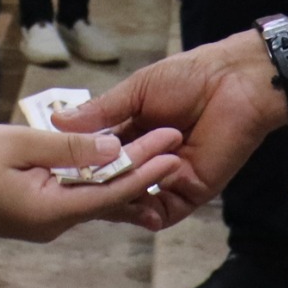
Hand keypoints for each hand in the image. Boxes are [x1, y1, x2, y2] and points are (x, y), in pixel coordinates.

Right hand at [0, 124, 185, 240]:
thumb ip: (66, 146)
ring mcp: (50, 222)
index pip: (112, 191)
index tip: (172, 148)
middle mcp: (58, 223)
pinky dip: (105, 184)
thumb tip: (113, 146)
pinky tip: (125, 171)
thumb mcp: (17, 145)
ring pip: (99, 199)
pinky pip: (82, 200)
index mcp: (53, 209)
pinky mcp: (42, 216)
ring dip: (129, 177)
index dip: (145, 168)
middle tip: (177, 140)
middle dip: (145, 168)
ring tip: (165, 157)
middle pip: (111, 195)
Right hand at [50, 33, 284, 229]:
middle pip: (115, 182)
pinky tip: (130, 204)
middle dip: (95, 187)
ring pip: (136, 199)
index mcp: (134, 132)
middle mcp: (149, 159)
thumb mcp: (136, 91)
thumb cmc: (190, 76)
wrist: (234, 81)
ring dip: (118, 198)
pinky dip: (146, 210)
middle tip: (69, 192)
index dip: (80, 163)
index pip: (100, 156)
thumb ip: (100, 112)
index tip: (53, 169)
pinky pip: (164, 209)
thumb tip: (55, 120)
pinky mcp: (191, 190)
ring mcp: (169, 177)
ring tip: (97, 196)